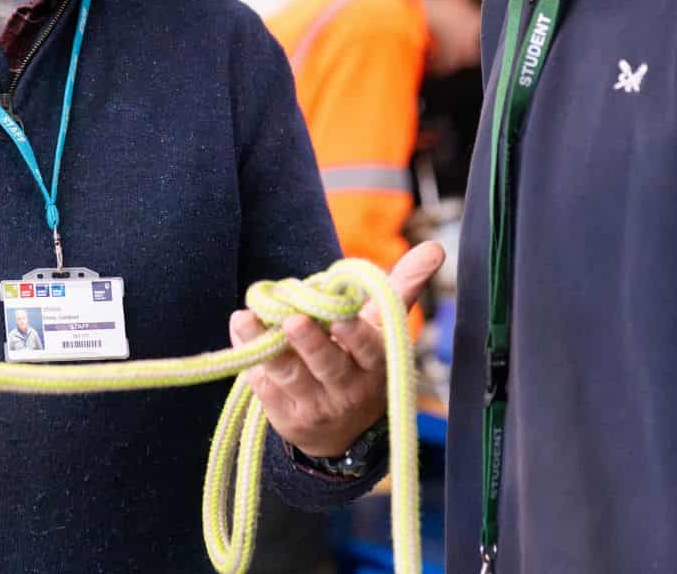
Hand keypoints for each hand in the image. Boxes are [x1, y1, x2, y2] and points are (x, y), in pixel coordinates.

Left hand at [228, 241, 444, 458]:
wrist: (344, 430)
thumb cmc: (362, 358)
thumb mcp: (383, 327)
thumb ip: (403, 286)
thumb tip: (435, 246)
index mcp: (375, 361)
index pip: (367, 347)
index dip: (352, 334)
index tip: (338, 318)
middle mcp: (347, 387)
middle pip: (326, 364)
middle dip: (309, 344)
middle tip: (293, 320)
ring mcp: (316, 405)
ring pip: (290, 375)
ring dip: (265, 347)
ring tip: (246, 319)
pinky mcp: (287, 416)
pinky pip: (266, 388)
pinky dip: (251, 360)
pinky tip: (241, 332)